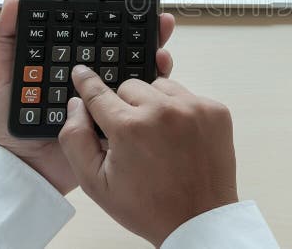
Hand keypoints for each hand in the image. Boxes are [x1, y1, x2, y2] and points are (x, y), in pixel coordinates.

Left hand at [0, 0, 175, 194]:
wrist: (31, 170)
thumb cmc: (13, 127)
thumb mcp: (4, 78)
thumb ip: (6, 40)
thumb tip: (13, 1)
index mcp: (70, 64)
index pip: (94, 33)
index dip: (110, 15)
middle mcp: (95, 77)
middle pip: (122, 44)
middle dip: (141, 27)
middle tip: (153, 13)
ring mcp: (109, 96)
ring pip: (138, 65)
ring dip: (152, 46)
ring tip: (161, 31)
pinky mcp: (121, 116)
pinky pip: (142, 95)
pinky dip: (155, 77)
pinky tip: (160, 62)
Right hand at [58, 66, 238, 246]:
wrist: (199, 219)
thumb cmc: (147, 205)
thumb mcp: (95, 183)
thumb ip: (76, 139)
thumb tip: (76, 104)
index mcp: (130, 127)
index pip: (98, 92)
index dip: (86, 82)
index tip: (81, 71)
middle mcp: (163, 110)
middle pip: (130, 87)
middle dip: (126, 107)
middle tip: (132, 135)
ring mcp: (194, 108)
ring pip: (161, 87)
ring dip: (154, 104)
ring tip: (157, 137)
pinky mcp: (216, 111)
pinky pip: (188, 96)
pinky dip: (180, 111)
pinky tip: (180, 138)